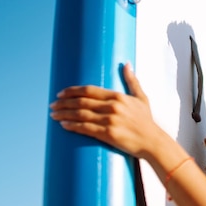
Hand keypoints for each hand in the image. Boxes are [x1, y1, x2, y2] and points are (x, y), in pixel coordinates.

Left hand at [49, 63, 165, 158]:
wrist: (153, 142)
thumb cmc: (147, 121)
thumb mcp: (141, 98)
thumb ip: (132, 81)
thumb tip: (127, 64)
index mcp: (118, 96)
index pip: (89, 90)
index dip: (72, 91)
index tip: (61, 93)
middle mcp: (113, 107)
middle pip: (81, 102)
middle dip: (64, 103)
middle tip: (53, 105)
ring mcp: (110, 121)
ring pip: (80, 115)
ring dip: (64, 114)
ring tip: (53, 115)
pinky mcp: (108, 134)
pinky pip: (85, 128)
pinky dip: (72, 126)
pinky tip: (64, 125)